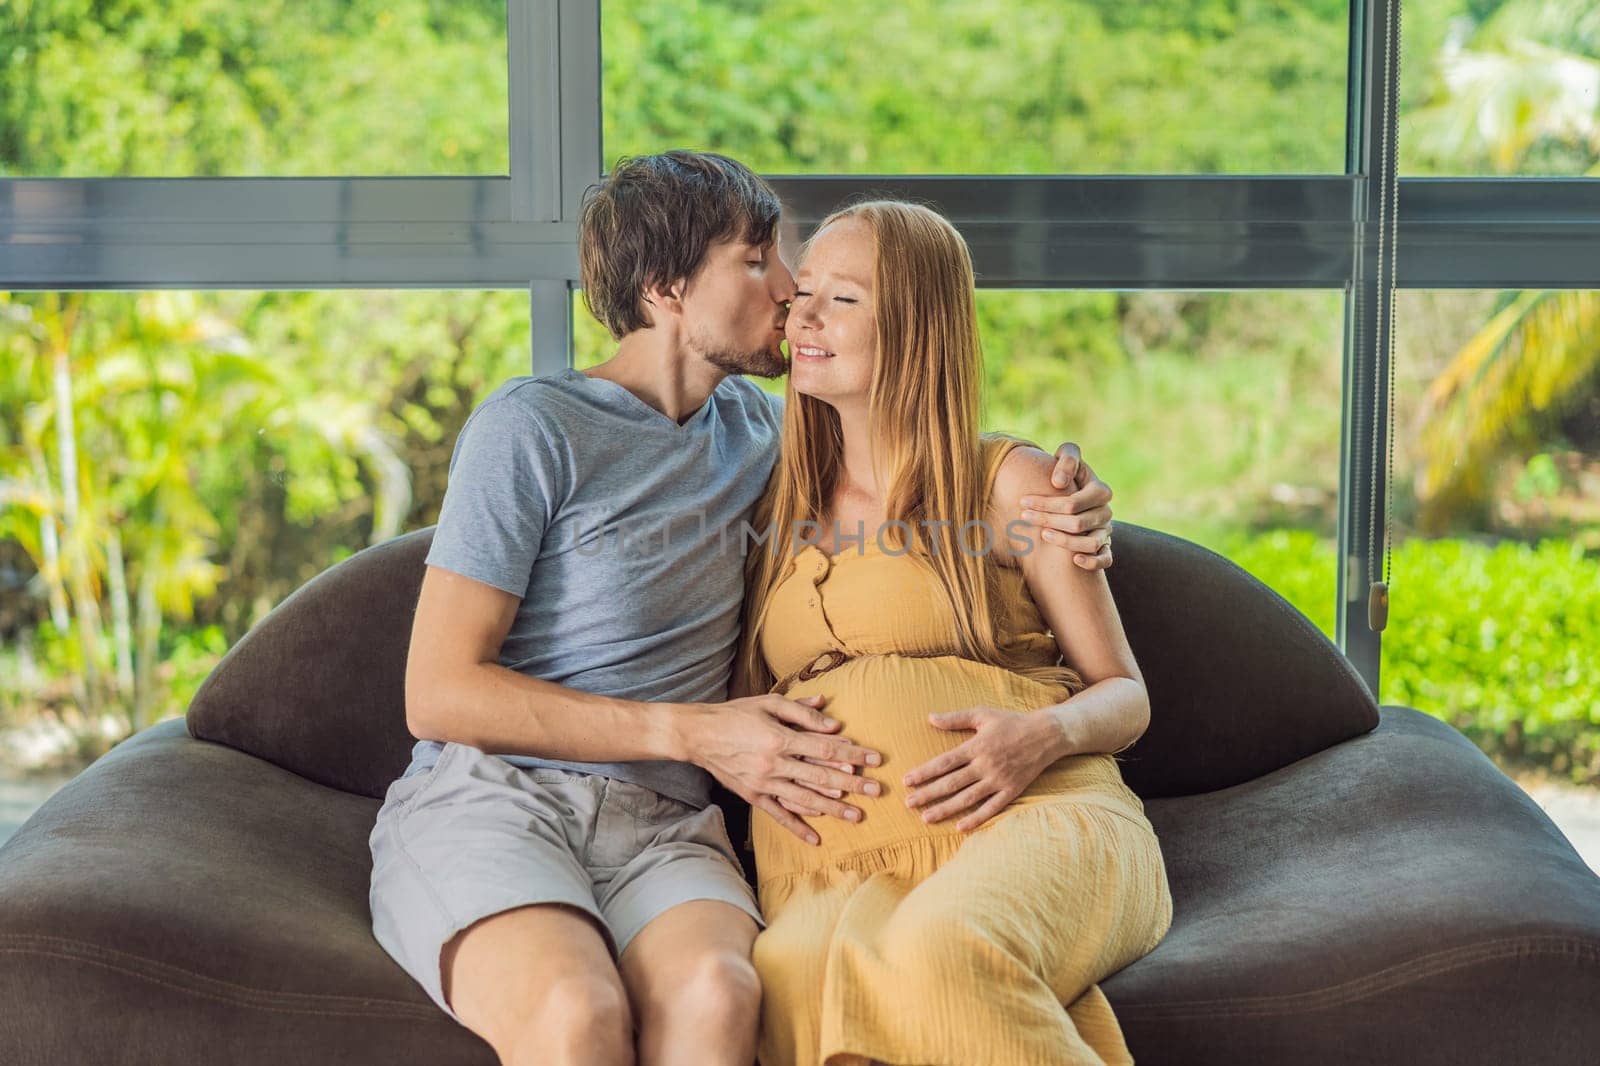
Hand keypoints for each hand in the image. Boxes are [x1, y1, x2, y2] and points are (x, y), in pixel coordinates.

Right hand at [683, 694, 883, 844]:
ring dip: (832, 809)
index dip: (853, 753)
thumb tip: (833, 723)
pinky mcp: (753, 796)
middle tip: (876, 791)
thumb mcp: (769, 703)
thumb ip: (802, 712)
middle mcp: (775, 764)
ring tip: (856, 816)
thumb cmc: (736, 714)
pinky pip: (779, 814)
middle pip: (821, 777)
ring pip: (804, 799)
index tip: (875, 759)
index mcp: (781, 738)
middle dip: (852, 784)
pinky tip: (815, 838)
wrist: (698, 735)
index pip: (826, 748)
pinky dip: (797, 827)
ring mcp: (764, 783)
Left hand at [902, 707, 1058, 831]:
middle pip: (951, 783)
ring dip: (946, 809)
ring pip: (967, 799)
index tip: (907, 781)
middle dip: (928, 794)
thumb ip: (956, 718)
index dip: (924, 772)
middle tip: (908, 803)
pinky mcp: (1012, 791)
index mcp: (976, 746)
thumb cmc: (1011, 723)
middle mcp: (986, 765)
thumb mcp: (983, 714)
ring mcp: (999, 780)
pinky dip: (976, 818)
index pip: (944, 762)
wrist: (1046, 735)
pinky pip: (991, 808)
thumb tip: (930, 717)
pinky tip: (960, 827)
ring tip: (926, 818)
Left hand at [1018, 442, 1114, 570]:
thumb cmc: (1067, 471)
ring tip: (1042, 534)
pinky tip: (1074, 560)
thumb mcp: (1067, 456)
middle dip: (1047, 520)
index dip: (1046, 504)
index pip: (1072, 503)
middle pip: (1078, 524)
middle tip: (1024, 517)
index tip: (1022, 502)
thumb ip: (1067, 460)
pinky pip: (1106, 560)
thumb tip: (1058, 483)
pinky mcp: (1104, 546)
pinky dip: (1092, 562)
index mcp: (1100, 490)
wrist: (1074, 489)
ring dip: (1065, 542)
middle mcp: (1106, 512)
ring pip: (1092, 543)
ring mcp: (1106, 530)